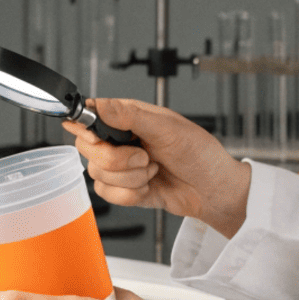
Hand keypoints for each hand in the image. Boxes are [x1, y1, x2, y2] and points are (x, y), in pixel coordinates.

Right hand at [65, 98, 249, 238]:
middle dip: (116, 159)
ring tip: (153, 171)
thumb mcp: (168, 129)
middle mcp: (122, 140)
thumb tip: (101, 105)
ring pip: (97, 174)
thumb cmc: (201, 154)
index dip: (85, 126)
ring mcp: (122, 166)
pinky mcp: (125, 189)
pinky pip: (108, 194)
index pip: (90, 115)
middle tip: (144, 157)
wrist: (214, 191)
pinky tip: (149, 187)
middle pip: (88, 148)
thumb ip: (130, 116)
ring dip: (130, 178)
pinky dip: (130, 195)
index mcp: (129, 117)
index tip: (97, 137)